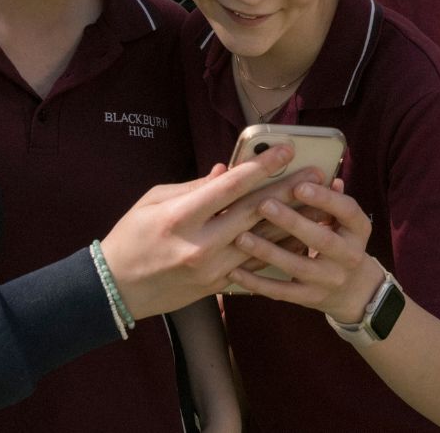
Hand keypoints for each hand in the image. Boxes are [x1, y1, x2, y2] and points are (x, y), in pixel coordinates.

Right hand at [100, 145, 325, 319]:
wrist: (117, 289)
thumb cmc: (131, 237)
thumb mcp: (153, 200)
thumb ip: (193, 187)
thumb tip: (225, 172)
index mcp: (181, 217)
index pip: (230, 187)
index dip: (261, 167)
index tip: (286, 150)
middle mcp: (200, 245)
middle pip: (254, 213)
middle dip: (288, 190)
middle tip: (317, 172)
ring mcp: (212, 269)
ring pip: (262, 242)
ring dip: (294, 221)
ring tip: (322, 203)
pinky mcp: (218, 285)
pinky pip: (255, 265)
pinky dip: (279, 250)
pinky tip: (302, 238)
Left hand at [227, 179, 382, 324]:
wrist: (354, 291)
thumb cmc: (341, 242)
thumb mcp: (344, 221)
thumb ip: (330, 198)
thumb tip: (318, 172)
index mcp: (358, 229)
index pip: (347, 211)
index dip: (324, 199)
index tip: (298, 185)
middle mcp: (349, 256)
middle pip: (321, 238)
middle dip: (291, 221)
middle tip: (264, 204)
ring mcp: (330, 280)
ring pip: (296, 265)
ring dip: (267, 251)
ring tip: (241, 236)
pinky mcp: (310, 298)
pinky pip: (281, 290)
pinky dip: (257, 282)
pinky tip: (234, 271)